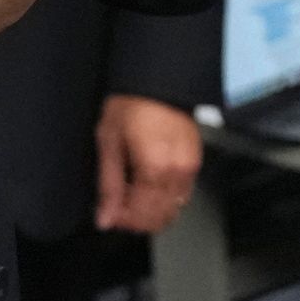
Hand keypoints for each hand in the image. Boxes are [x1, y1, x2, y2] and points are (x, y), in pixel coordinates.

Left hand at [94, 94, 203, 234]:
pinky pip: (183, 194)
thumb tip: (105, 216)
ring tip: (132, 198)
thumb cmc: (132, 103)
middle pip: (160, 217)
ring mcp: (190, 167)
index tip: (109, 215)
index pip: (141, 215)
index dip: (122, 221)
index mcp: (155, 168)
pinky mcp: (195, 162)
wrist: (158, 79)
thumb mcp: (109, 142)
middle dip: (137, 220)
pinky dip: (166, 199)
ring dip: (152, 212)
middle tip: (118, 209)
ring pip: (174, 210)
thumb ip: (109, 185)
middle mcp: (177, 171)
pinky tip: (149, 188)